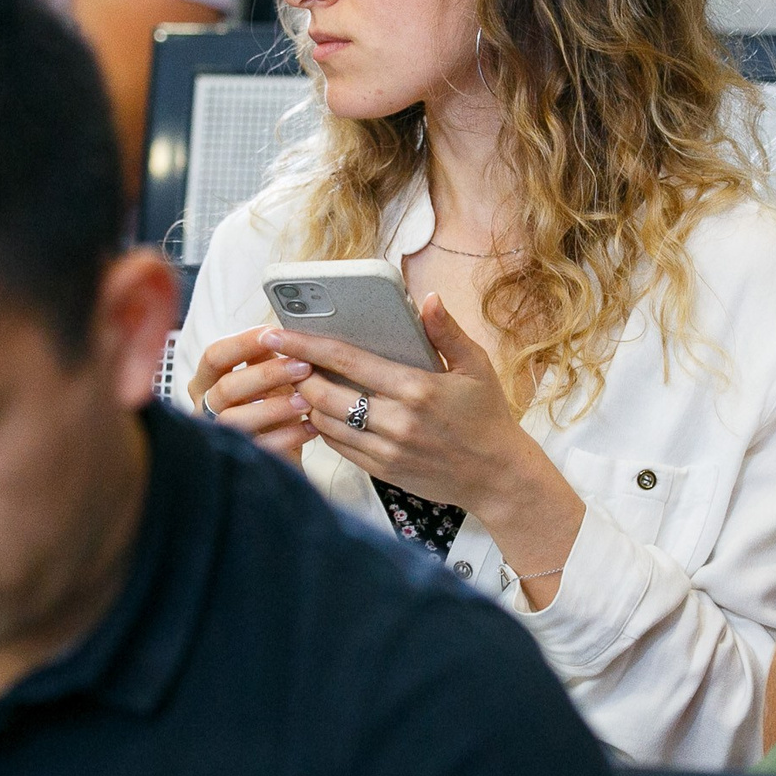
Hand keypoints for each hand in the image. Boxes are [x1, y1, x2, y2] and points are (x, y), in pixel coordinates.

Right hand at [186, 325, 314, 463]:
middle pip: (226, 387)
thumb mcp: (265, 378)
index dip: (243, 343)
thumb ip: (265, 357)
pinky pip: (261, 446)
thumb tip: (280, 332)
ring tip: (307, 401)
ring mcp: (219, 436)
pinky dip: (288, 435)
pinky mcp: (239, 461)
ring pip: (238, 418)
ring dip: (276, 407)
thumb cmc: (267, 406)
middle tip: (303, 366)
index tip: (274, 333)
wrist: (276, 453)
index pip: (214, 356)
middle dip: (267, 374)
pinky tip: (311, 427)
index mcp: (206, 382)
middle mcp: (205, 409)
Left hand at [262, 297, 541, 518]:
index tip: (278, 333)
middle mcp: (397, 421)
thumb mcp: (476, 366)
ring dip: (306, 403)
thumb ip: (447, 332)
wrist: (498, 476)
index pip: (346, 361)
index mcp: (416, 388)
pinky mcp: (384, 471)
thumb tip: (428, 299)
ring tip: (300, 384)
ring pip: (325, 423)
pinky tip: (323, 413)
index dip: (306, 345)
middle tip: (286, 360)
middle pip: (323, 395)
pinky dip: (324, 428)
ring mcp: (388, 450)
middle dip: (297, 375)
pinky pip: (339, 447)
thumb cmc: (487, 415)